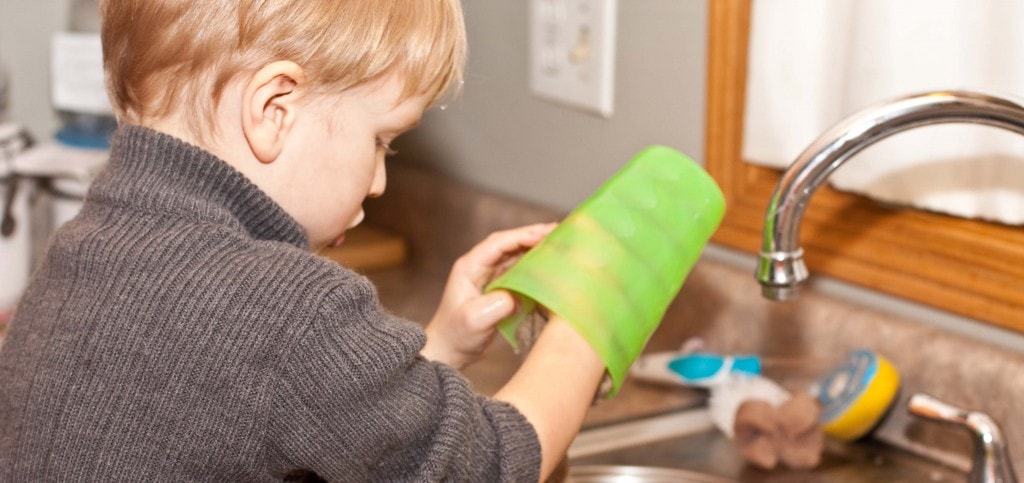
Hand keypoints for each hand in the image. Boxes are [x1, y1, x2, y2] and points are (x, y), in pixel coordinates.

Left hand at [421, 222, 556, 368]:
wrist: (450, 349)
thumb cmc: (456, 334)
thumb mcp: (473, 321)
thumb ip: (494, 307)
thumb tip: (516, 297)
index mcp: (470, 267)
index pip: (498, 244)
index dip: (521, 237)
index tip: (543, 234)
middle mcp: (481, 266)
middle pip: (509, 243)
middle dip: (532, 236)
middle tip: (558, 231)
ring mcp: (490, 276)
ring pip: (516, 255)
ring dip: (535, 248)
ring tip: (558, 243)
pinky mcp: (500, 287)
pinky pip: (519, 270)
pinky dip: (534, 264)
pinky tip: (550, 265)